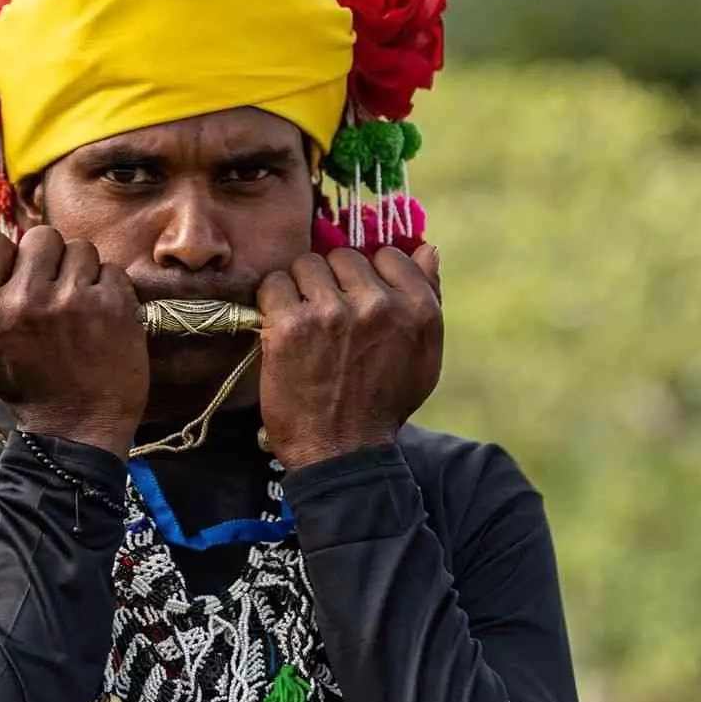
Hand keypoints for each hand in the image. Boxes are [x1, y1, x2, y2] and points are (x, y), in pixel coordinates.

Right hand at [0, 226, 148, 458]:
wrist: (77, 428)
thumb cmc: (28, 388)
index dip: (7, 255)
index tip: (17, 273)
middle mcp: (24, 301)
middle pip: (41, 237)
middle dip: (49, 259)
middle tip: (53, 287)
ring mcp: (71, 301)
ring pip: (80, 248)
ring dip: (81, 271)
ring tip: (79, 304)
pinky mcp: (113, 305)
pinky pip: (111, 268)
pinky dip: (108, 287)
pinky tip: (101, 315)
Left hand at [256, 244, 442, 470]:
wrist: (341, 452)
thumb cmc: (383, 403)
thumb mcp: (424, 355)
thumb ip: (428, 298)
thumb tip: (427, 249)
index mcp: (417, 309)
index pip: (386, 254)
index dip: (367, 274)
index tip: (357, 298)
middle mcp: (377, 305)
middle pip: (341, 256)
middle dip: (332, 281)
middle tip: (328, 316)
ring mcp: (332, 312)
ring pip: (306, 265)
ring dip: (301, 289)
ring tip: (306, 324)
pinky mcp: (291, 324)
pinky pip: (275, 284)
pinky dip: (273, 303)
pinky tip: (283, 329)